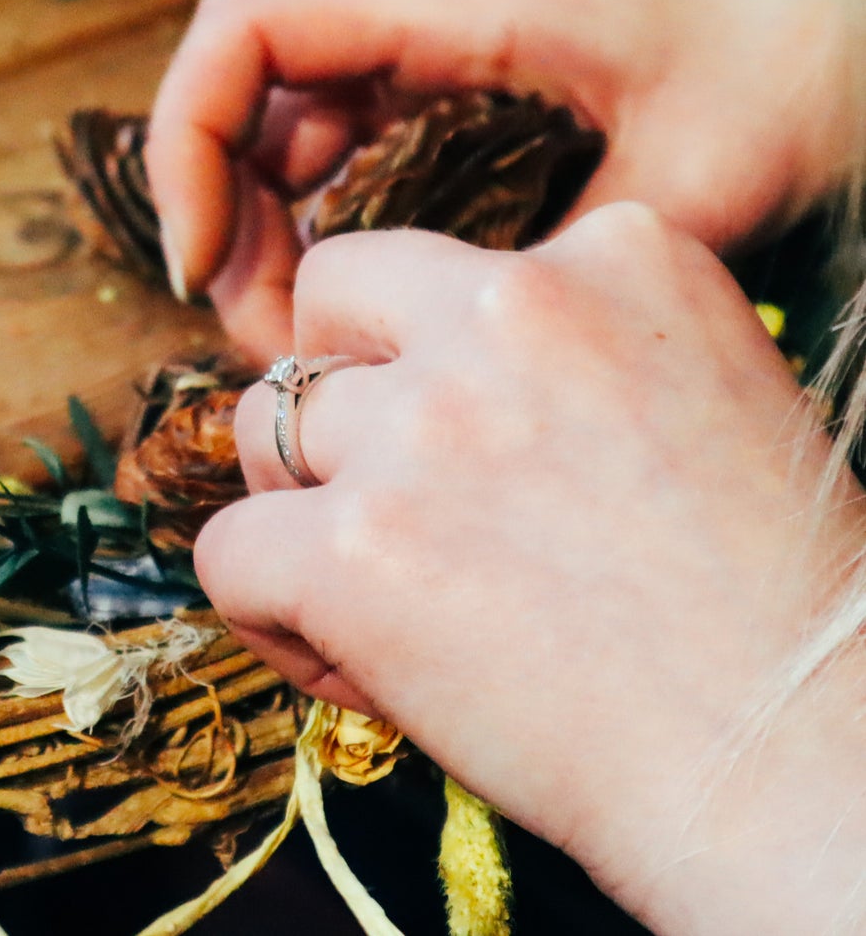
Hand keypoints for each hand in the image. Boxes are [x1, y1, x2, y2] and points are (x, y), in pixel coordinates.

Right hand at [147, 0, 857, 359]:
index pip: (245, 32)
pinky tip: (375, 330)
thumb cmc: (800, 61)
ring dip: (274, 249)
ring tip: (315, 358)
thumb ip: (568, 270)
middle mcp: (424, 33)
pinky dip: (335, 249)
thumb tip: (450, 374)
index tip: (199, 262)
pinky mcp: (470, 119)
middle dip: (225, 223)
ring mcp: (442, 75)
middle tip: (270, 348)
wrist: (864, 18)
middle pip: (247, 106)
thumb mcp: (697, 178)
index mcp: (453, 8)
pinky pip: (356, 176)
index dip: (187, 139)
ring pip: (293, 150)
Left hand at [195, 203, 865, 934]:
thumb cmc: (766, 606)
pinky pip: (227, 550)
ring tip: (368, 583)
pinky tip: (337, 654)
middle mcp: (513, 312)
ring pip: (263, 418)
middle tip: (368, 465)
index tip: (475, 442)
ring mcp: (424, 427)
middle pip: (334, 291)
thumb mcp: (697, 397)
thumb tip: (419, 373)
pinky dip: (262, 608)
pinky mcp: (354, 550)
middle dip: (332, 370)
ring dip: (296, 495)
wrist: (801, 769)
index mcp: (619, 257)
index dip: (433, 351)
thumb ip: (567, 352)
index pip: (447, 264)